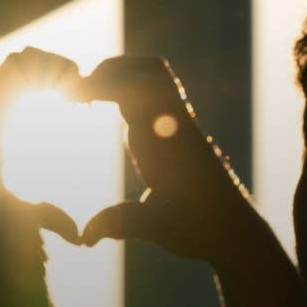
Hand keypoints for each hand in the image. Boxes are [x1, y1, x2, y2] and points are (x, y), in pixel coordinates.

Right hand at [77, 55, 256, 263]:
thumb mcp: (158, 227)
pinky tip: (100, 109)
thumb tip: (83, 236)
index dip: (105, 82)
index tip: (72, 94)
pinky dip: (122, 93)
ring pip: (152, 79)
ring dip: (118, 76)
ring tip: (84, 95)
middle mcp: (175, 126)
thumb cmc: (199, 228)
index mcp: (170, 140)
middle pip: (151, 70)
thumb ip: (121, 223)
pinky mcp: (172, 133)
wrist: (233, 230)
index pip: (143, 89)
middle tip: (76, 92)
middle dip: (111, 70)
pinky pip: (150, 97)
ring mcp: (175, 126)